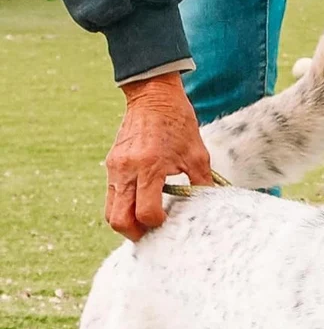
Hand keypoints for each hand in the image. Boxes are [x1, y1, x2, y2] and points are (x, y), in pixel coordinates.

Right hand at [105, 72, 211, 240]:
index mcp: (150, 168)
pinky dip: (124, 206)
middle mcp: (127, 170)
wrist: (152, 95)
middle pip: (119, 220)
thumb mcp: (198, 155)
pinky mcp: (111, 165)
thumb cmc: (178, 123)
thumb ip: (203, 185)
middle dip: (135, 233)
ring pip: (110, 211)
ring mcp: (115, 168)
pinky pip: (112, 196)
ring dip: (127, 221)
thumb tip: (208, 208)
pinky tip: (141, 203)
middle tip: (153, 232)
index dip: (158, 223)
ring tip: (146, 221)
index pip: (146, 212)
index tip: (169, 219)